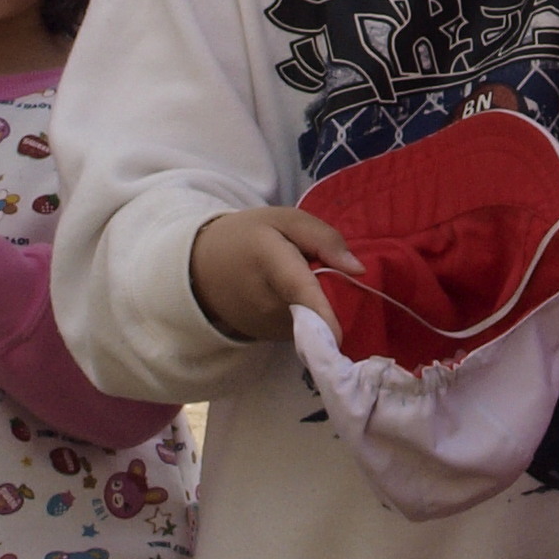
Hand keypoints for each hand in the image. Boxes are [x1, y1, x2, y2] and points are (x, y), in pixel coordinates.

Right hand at [189, 205, 363, 342]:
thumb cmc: (248, 237)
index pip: (297, 290)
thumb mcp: (284, 220)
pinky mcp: (270, 338)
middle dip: (337, 297)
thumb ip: (324, 238)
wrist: (201, 268)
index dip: (320, 312)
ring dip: (322, 306)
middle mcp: (268, 302)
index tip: (337, 337)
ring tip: (303, 282)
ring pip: (313, 321)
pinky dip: (309, 317)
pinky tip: (293, 299)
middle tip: (328, 272)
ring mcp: (267, 325)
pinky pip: (304, 329)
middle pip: (317, 307)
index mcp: (271, 260)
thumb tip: (358, 269)